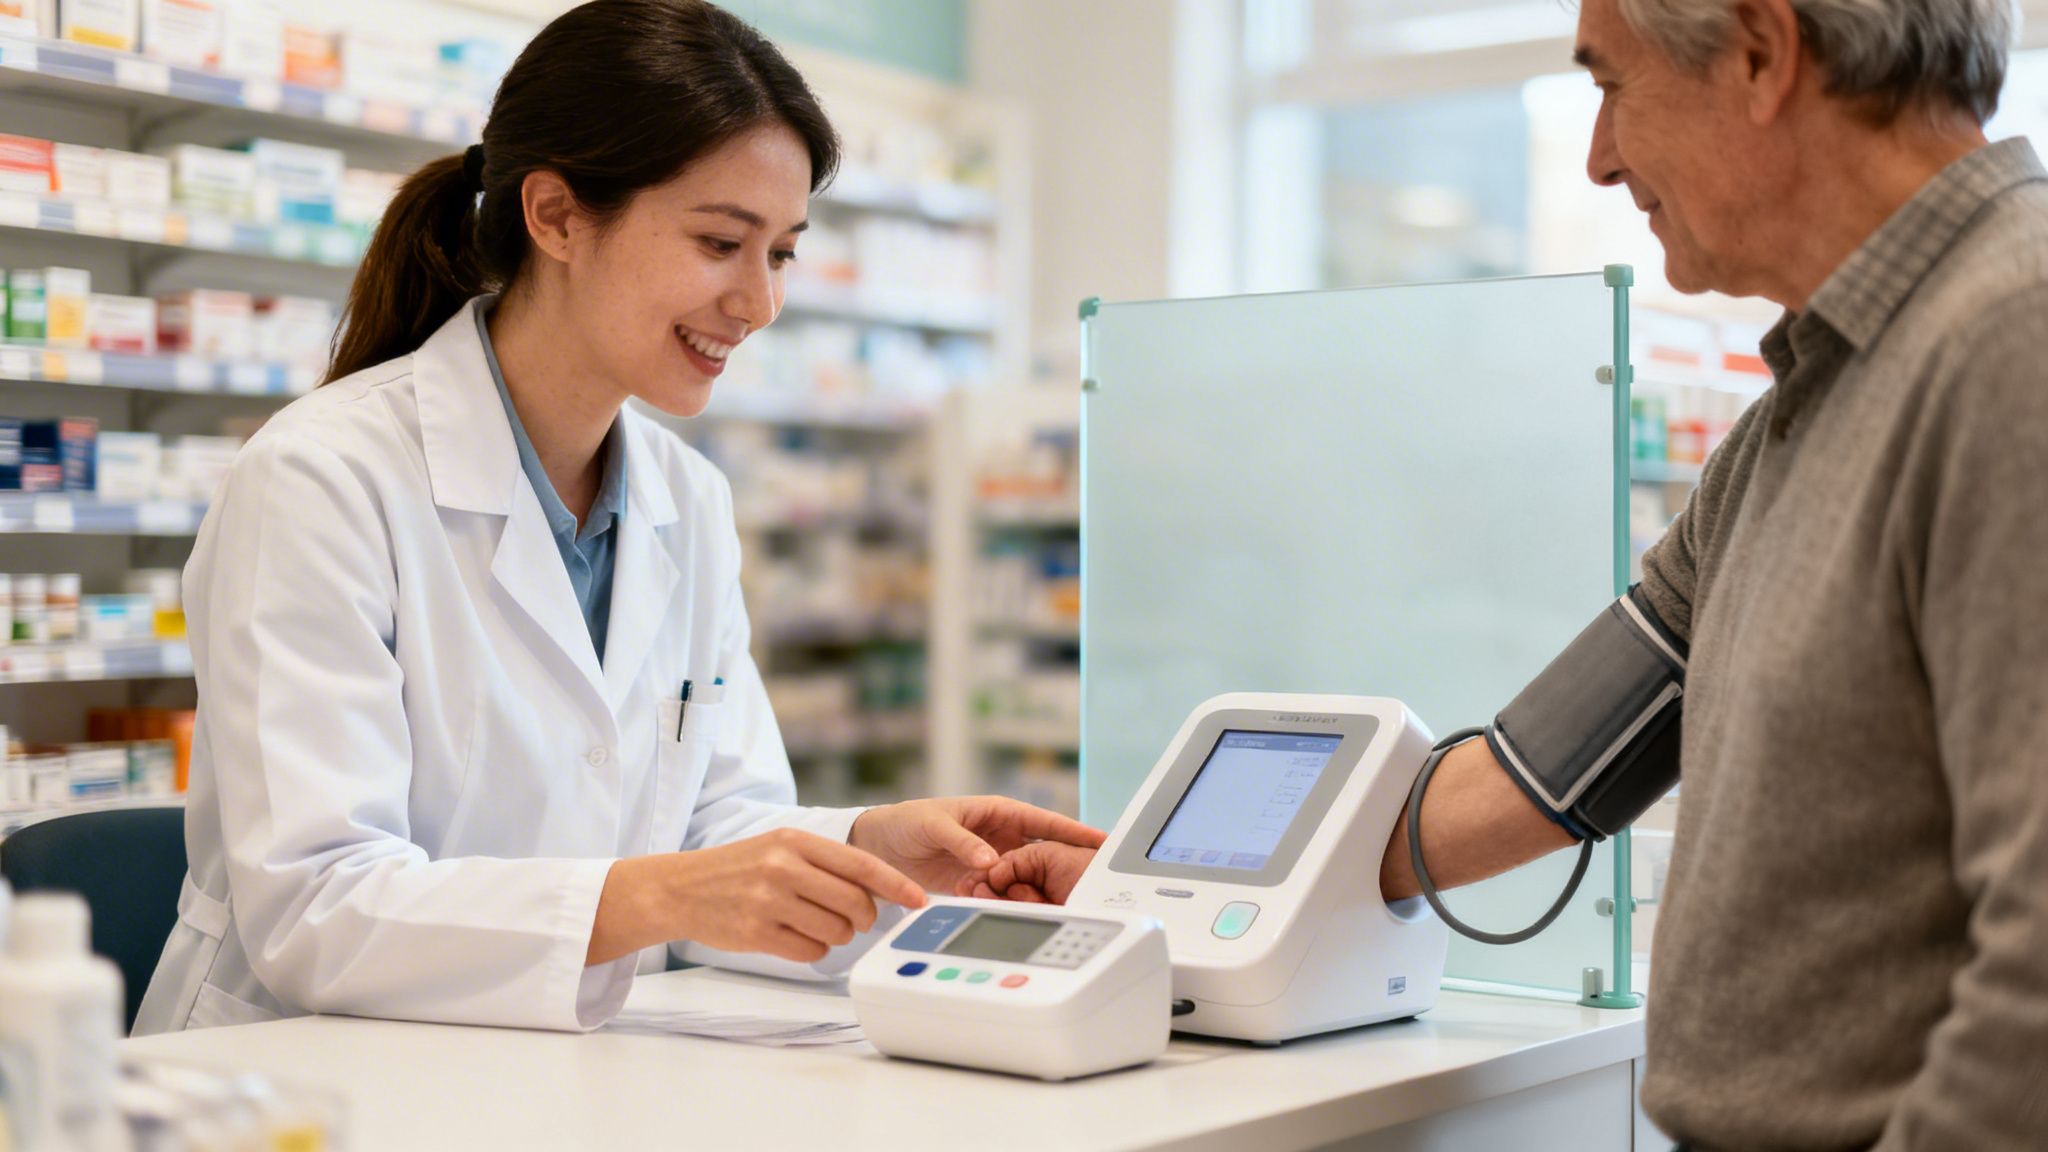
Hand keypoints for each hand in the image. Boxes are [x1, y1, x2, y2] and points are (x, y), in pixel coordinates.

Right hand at [587, 828, 923, 965]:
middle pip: (854, 903)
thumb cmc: (737, 869)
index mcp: (794, 840)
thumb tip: (877, 888)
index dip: (895, 885)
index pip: (861, 864)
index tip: (918, 899)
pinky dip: (812, 950)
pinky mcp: (756, 932)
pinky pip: (811, 952)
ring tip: (811, 924)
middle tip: (850, 918)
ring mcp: (768, 901)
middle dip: (862, 917)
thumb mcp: (779, 848)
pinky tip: (793, 937)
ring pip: (836, 931)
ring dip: (835, 935)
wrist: (679, 888)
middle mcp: (783, 867)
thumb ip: (824, 862)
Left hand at [848, 796, 1105, 896]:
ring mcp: (993, 860)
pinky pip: (1005, 893)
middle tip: (1094, 880)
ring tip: (1063, 903)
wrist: (879, 845)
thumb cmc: (906, 822)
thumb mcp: (933, 825)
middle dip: (1068, 864)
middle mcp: (1001, 837)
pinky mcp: (981, 882)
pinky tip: (1028, 915)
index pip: (1045, 821)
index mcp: (997, 813)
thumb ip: (962, 841)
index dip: (1075, 831)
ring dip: (1038, 890)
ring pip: (1027, 877)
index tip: (1102, 840)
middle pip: (1044, 851)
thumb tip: (990, 859)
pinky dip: (1014, 903)